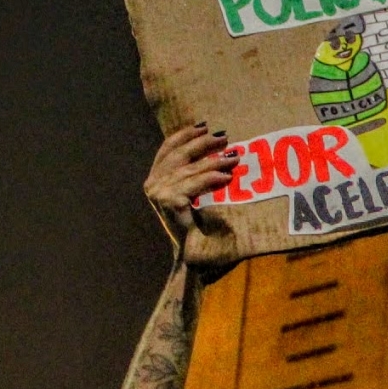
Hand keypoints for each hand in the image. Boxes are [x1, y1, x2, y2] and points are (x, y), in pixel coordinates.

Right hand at [145, 123, 239, 252]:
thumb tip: (219, 152)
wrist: (193, 262)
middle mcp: (153, 185)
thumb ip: (196, 178)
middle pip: (180, 155)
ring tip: (234, 156)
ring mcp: (159, 193)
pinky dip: (212, 178)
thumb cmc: (199, 233)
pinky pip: (195, 184)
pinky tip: (227, 176)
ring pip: (191, 169)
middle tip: (224, 137)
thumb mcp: (194, 199)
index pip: (167, 150)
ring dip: (215, 160)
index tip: (203, 125)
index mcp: (155, 181)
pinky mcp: (169, 202)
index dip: (184, 135)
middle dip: (203, 143)